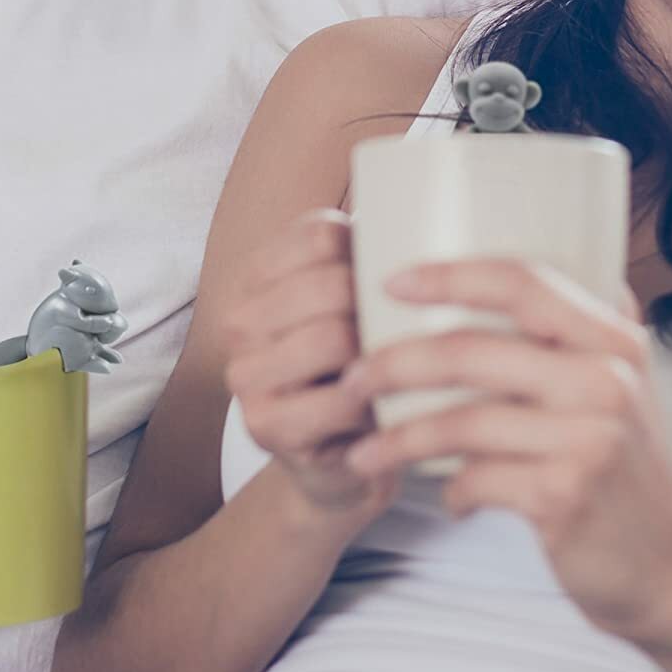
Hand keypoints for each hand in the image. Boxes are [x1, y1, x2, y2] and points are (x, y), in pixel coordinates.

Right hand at [222, 211, 397, 520]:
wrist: (341, 459)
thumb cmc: (359, 365)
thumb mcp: (356, 303)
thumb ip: (371, 257)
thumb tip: (430, 213)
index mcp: (259, 275)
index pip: (320, 235)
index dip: (369, 251)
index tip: (396, 277)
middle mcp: (240, 320)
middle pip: (328, 283)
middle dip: (379, 304)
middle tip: (413, 327)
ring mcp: (246, 374)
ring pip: (331, 337)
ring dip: (380, 353)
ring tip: (403, 365)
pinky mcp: (265, 427)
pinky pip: (341, 400)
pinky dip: (377, 402)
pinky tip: (390, 405)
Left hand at [342, 259, 671, 659]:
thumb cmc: (630, 465)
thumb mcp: (625, 384)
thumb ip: (581, 328)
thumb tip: (521, 259)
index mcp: (612, 340)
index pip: (522, 282)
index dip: (450, 275)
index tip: (390, 281)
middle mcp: (604, 381)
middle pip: (472, 351)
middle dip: (395, 362)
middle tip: (352, 376)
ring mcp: (586, 440)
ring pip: (462, 421)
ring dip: (399, 436)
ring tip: (363, 449)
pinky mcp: (564, 498)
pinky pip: (476, 480)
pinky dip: (448, 490)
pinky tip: (442, 496)